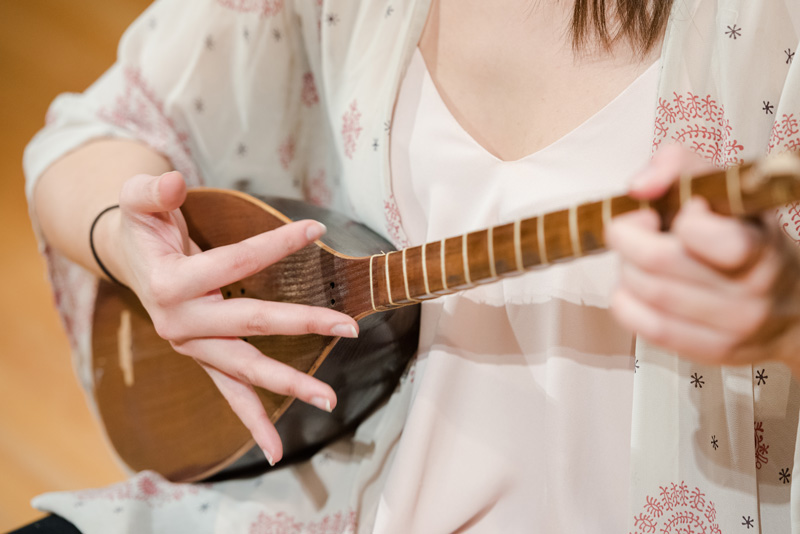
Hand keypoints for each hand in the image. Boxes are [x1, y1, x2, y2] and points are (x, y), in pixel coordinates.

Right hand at [98, 171, 359, 464]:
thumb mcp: (136, 199)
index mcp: (170, 285)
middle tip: (350, 328)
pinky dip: (253, 421)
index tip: (316, 229)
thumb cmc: (143, 226)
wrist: (133, 260)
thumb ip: (151, 189)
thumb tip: (173, 181)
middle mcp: (180, 324)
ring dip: (289, 384)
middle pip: (250, 324)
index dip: (276, 245)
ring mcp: (193, 348)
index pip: (234, 264)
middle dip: (302, 325)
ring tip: (330, 399)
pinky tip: (276, 449)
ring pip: (245, 369)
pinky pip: (230, 393)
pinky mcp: (204, 358)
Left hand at [605, 145, 799, 374]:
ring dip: (626, 268)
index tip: (679, 209)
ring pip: (648, 293)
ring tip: (636, 256)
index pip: (720, 240)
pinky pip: (648, 328)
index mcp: (761, 247)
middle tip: (631, 227)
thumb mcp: (729, 189)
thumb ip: (682, 165)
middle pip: (662, 264)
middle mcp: (752, 291)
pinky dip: (627, 301)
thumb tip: (640, 186)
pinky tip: (634, 287)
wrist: (795, 307)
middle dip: (629, 237)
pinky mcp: (712, 351)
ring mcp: (734, 327)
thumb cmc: (749, 238)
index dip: (684, 219)